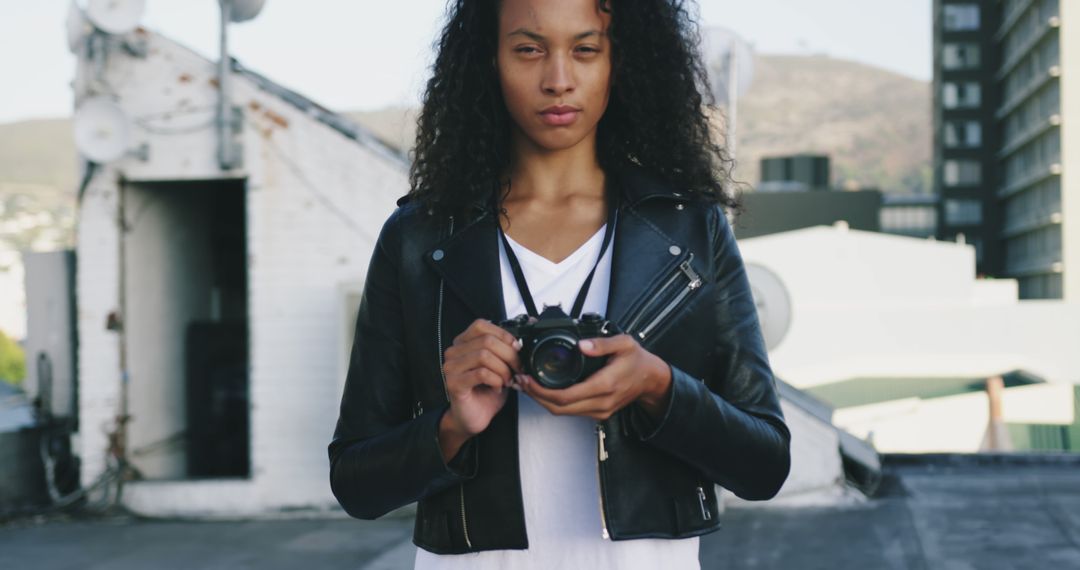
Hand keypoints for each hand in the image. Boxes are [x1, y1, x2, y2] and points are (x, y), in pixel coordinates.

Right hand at [439, 318, 521, 460]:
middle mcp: (454, 352)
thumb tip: (520, 341)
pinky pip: (481, 373)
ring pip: (484, 355)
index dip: (503, 334)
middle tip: (517, 369)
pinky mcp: (454, 383)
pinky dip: (496, 380)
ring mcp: (451, 368)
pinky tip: (497, 388)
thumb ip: (504, 351)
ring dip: (503, 369)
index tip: (517, 348)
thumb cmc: (486, 391)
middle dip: (509, 355)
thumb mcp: (499, 366)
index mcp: (463, 343)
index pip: (481, 325)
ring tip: (507, 381)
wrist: (474, 417)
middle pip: (486, 341)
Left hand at [516, 334, 672, 420]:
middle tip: (520, 381)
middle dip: (536, 397)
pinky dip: (555, 403)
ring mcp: (600, 410)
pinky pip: (571, 411)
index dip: (542, 391)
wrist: (651, 380)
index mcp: (605, 385)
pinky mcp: (599, 413)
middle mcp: (601, 402)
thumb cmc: (637, 360)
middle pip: (559, 408)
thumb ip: (602, 344)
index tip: (527, 379)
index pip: (566, 396)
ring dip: (543, 401)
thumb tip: (582, 345)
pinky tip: (544, 390)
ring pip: (564, 412)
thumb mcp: (624, 343)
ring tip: (527, 385)